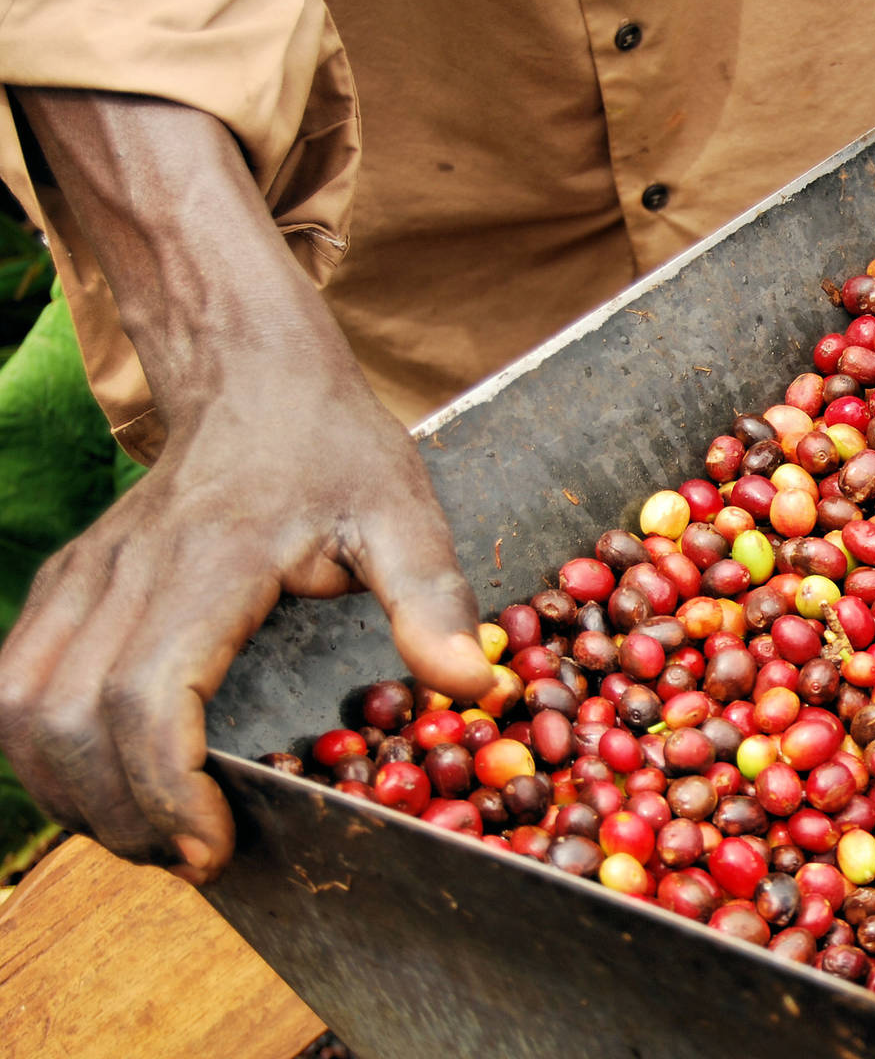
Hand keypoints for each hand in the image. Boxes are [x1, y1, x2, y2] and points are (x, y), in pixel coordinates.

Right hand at [0, 88, 491, 881]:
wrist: (253, 373)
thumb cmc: (334, 448)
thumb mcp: (405, 514)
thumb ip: (432, 598)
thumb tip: (473, 686)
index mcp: (208, 564)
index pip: (146, 698)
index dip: (165, 789)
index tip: (212, 846)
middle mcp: (125, 574)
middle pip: (68, 723)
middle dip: (121, 815)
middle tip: (192, 857)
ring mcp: (83, 579)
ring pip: (20, 711)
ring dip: (71, 792)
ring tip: (150, 833)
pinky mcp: (65, 585)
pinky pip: (15, 682)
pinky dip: (42, 750)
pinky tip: (103, 782)